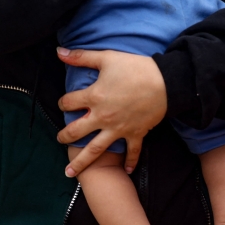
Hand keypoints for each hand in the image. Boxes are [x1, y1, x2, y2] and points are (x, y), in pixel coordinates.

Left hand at [56, 48, 167, 176]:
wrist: (166, 82)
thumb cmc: (136, 68)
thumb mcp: (107, 58)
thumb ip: (81, 56)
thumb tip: (58, 52)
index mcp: (94, 97)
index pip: (69, 103)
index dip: (63, 102)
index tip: (65, 103)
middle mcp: (102, 116)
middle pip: (76, 132)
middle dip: (64, 137)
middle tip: (60, 140)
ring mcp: (118, 128)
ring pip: (95, 149)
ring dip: (81, 162)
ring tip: (70, 173)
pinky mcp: (135, 133)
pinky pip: (132, 152)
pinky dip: (130, 162)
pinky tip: (126, 171)